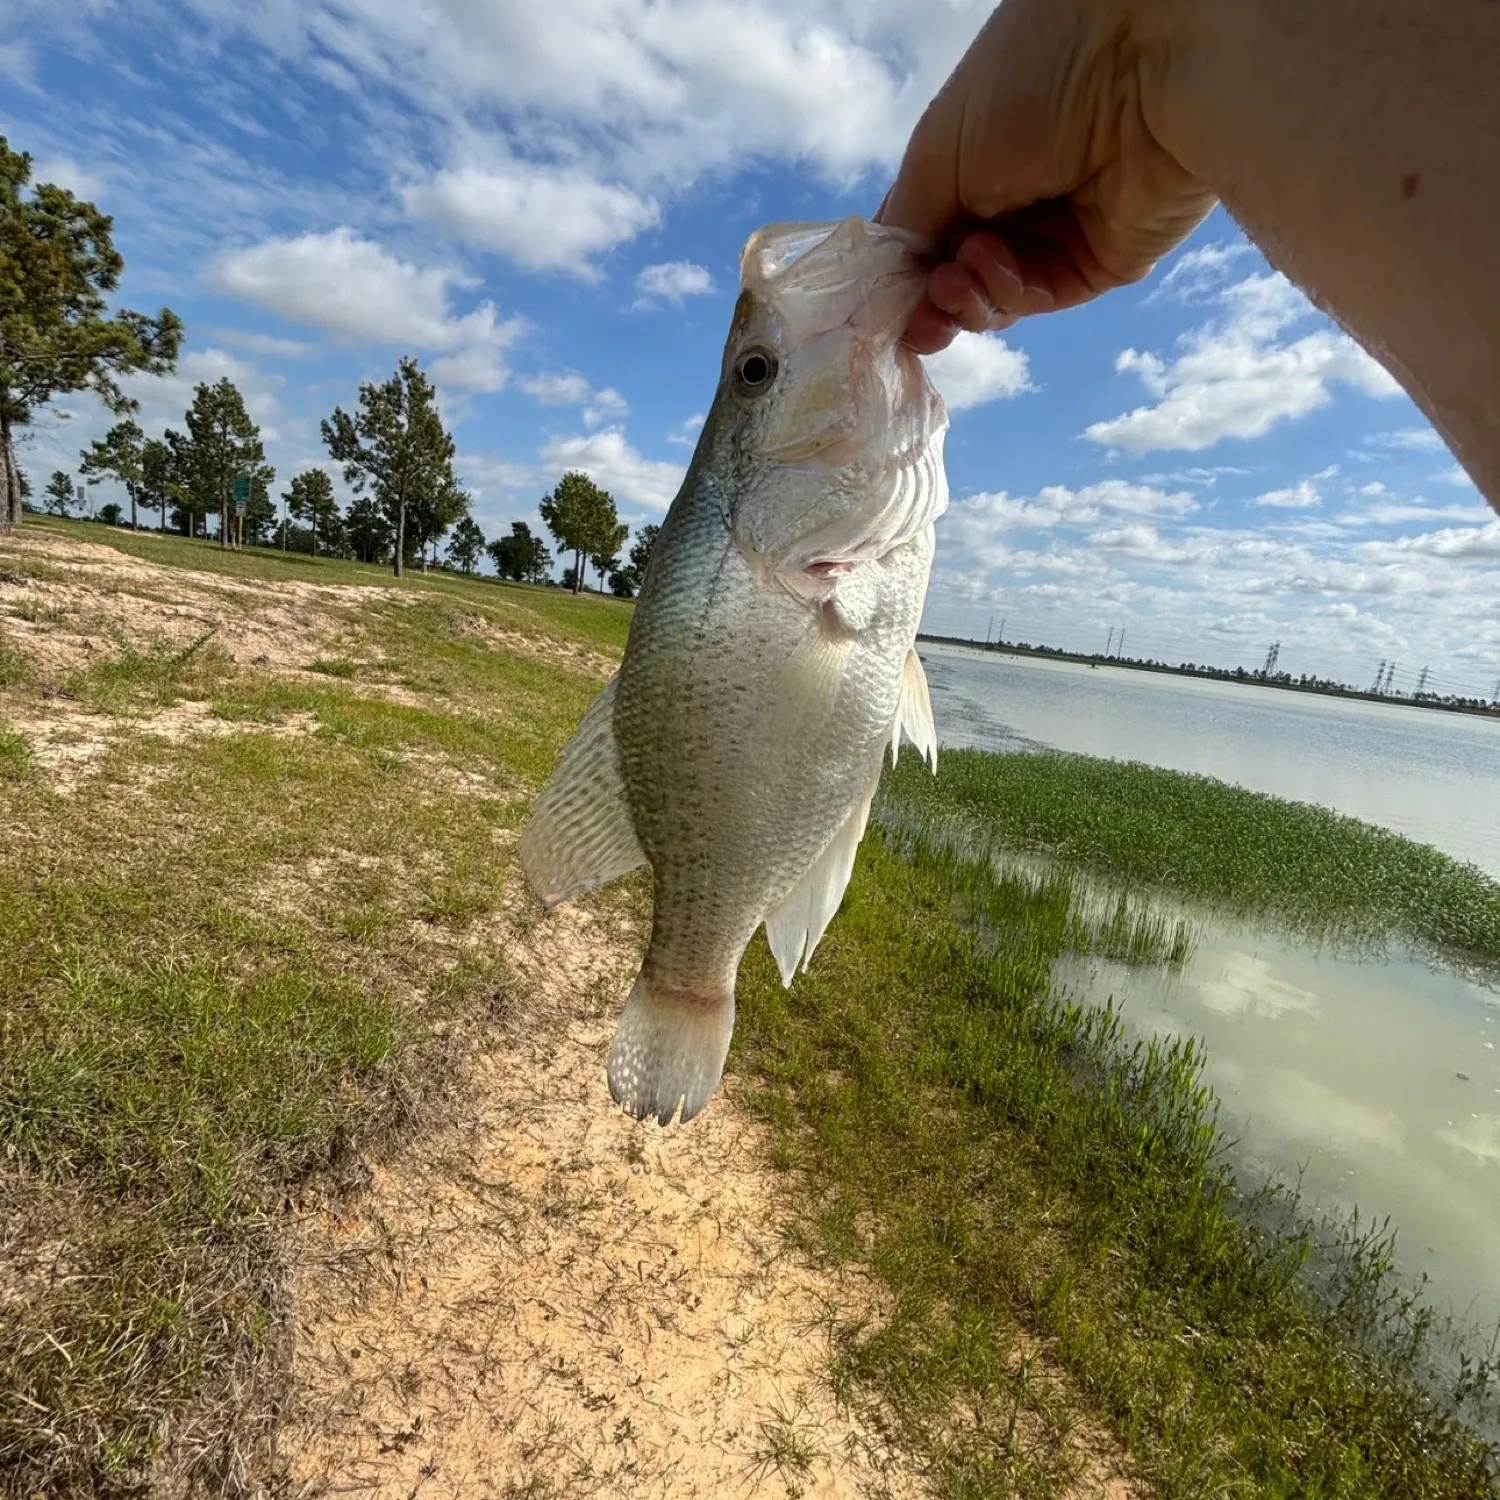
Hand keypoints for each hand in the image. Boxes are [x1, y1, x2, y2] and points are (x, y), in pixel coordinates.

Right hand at [878, 0, 1216, 351]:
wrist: (1145, 61)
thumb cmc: (1030, 76)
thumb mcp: (938, 152)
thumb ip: (908, 226)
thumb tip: (888, 290)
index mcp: (975, 159)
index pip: (929, 236)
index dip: (905, 276)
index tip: (886, 304)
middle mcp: (1017, 197)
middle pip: (961, 278)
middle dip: (936, 296)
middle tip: (929, 297)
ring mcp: (1061, 232)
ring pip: (998, 298)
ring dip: (969, 296)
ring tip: (960, 274)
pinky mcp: (1104, 261)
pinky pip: (1042, 298)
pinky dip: (1010, 294)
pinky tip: (993, 268)